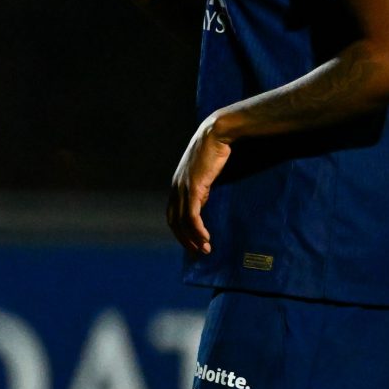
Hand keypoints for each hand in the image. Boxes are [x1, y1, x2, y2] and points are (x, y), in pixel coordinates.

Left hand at [169, 111, 233, 255]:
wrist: (216, 134)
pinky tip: (205, 239)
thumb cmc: (214, 152)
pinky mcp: (193, 188)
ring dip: (192, 239)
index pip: (172, 216)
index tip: (191, 243)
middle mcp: (175, 189)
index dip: (180, 232)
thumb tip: (204, 202)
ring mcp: (182, 189)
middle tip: (196, 253)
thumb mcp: (205, 175)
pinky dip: (197, 230)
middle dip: (184, 240)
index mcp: (176, 186)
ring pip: (182, 222)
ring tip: (204, 250)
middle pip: (174, 222)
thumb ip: (201, 189)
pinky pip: (192, 216)